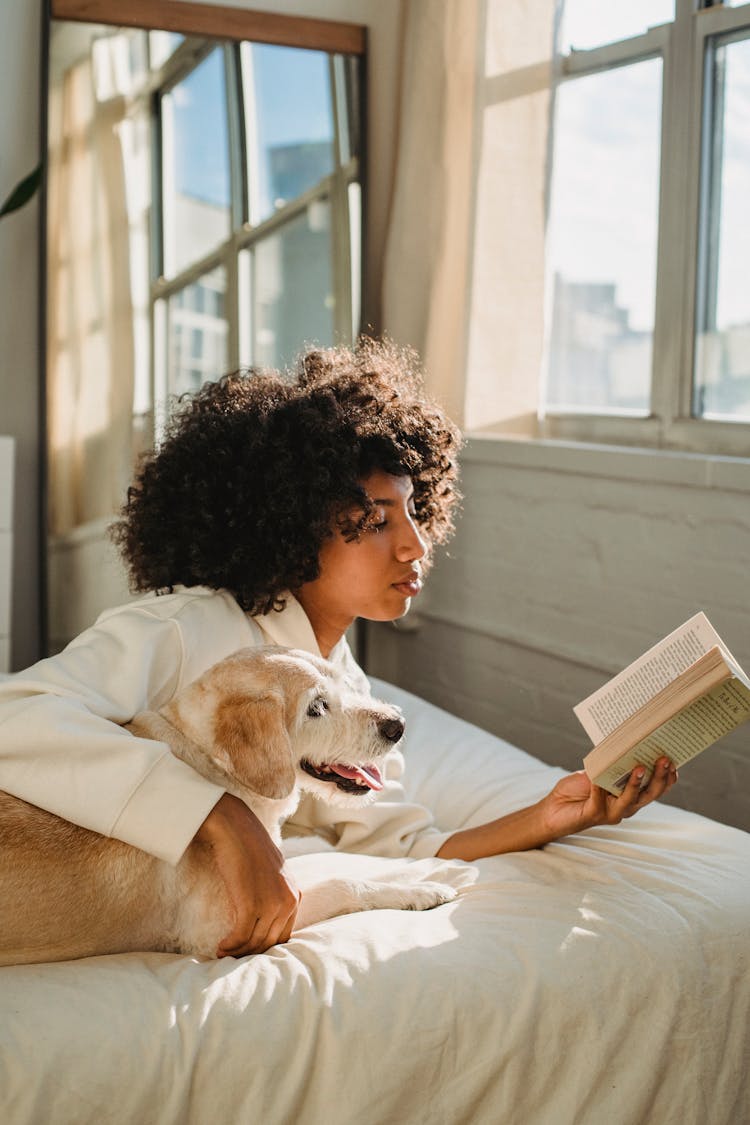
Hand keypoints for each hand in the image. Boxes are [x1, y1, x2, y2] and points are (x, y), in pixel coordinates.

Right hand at [193, 793, 300, 956]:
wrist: (236, 829)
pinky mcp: (251, 906)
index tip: (249, 951)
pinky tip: (220, 946)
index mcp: (295, 896)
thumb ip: (275, 894)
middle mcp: (288, 903)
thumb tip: (264, 919)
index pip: (284, 935)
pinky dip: (230, 946)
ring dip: (237, 952)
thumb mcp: (273, 873)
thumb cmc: (250, 848)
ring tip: (223, 953)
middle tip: (233, 957)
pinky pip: (241, 937)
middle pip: (270, 943)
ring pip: (255, 943)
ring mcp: (271, 905)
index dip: (265, 948)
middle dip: (251, 954)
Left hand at [539, 757, 678, 840]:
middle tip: (664, 759)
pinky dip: (599, 787)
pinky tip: (599, 776)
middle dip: (658, 777)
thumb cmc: (577, 789)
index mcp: (630, 797)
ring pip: (629, 800)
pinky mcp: (593, 815)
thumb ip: (610, 764)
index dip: (667, 779)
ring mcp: (610, 813)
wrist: (553, 809)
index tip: (675, 762)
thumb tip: (624, 744)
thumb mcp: (597, 772)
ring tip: (640, 767)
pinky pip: (599, 800)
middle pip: (648, 795)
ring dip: (636, 784)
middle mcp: (625, 808)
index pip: (655, 789)